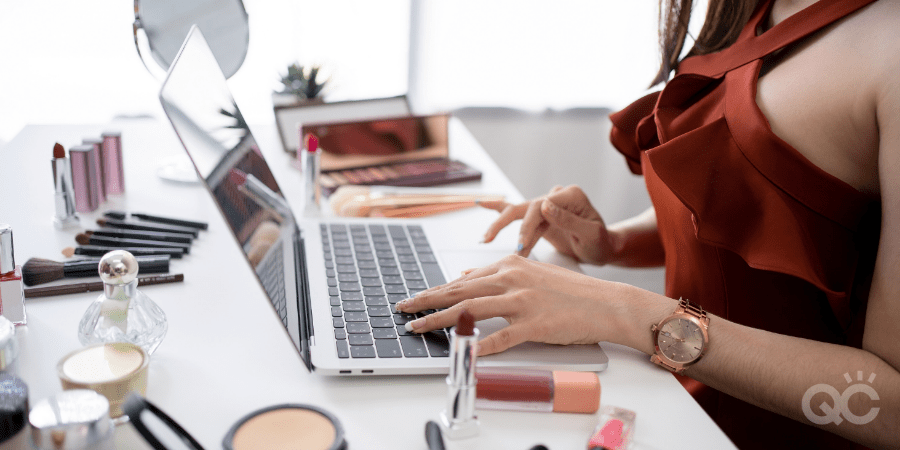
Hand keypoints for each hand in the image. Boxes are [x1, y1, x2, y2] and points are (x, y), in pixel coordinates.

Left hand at [395, 255, 630, 355]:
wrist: (606, 302)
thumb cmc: (570, 292)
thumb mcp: (531, 273)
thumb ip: (499, 274)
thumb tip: (467, 275)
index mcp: (510, 265)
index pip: (463, 279)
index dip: (436, 290)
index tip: (416, 298)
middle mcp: (512, 279)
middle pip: (458, 290)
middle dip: (426, 300)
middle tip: (402, 308)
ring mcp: (523, 302)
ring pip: (469, 310)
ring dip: (438, 320)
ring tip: (417, 327)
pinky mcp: (535, 324)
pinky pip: (501, 337)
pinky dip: (479, 345)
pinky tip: (461, 351)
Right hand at [479, 185, 612, 263]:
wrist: (603, 248)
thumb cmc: (601, 243)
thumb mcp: (591, 234)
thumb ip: (569, 220)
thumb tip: (544, 205)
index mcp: (570, 195)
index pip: (541, 206)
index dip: (528, 226)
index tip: (520, 246)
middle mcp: (556, 196)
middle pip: (525, 207)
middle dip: (506, 225)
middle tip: (491, 241)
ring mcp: (546, 205)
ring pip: (518, 212)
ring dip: (500, 226)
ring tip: (485, 239)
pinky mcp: (540, 216)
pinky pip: (518, 213)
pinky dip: (499, 210)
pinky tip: (481, 205)